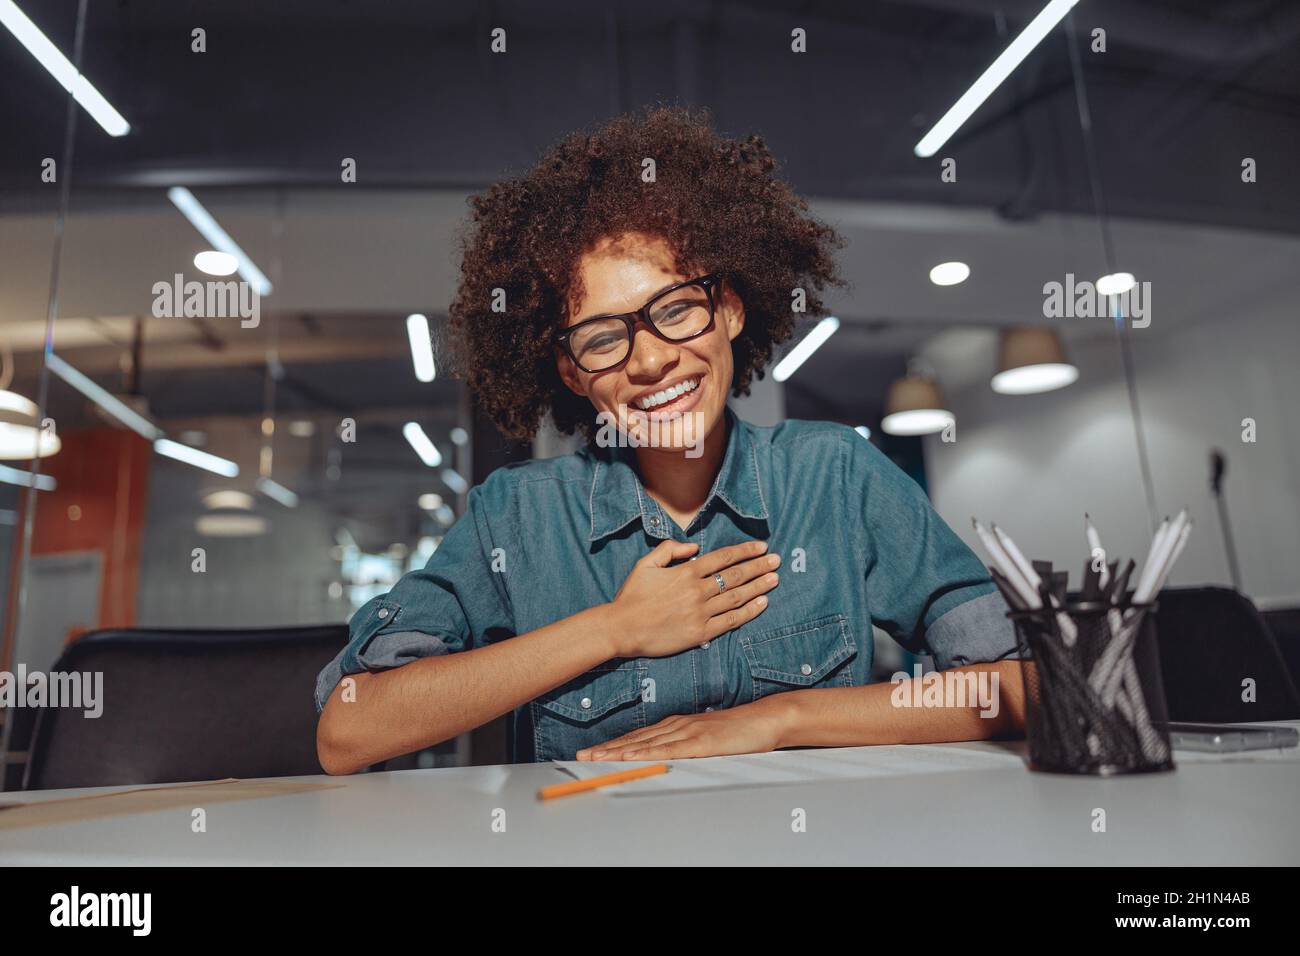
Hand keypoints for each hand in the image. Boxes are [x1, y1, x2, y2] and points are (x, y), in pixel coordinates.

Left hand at [575, 697, 793, 760]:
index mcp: (676, 724)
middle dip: (607, 748)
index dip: (613, 744)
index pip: (638, 736)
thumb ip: (684, 744)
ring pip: (645, 744)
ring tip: (596, 758)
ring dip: (618, 751)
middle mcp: (677, 725)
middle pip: (635, 739)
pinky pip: (667, 749)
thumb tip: (665, 755)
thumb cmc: (737, 731)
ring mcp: (687, 732)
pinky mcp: (700, 742)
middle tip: (582, 756)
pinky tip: (630, 756)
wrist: (764, 720)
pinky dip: (645, 753)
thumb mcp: (705, 738)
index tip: (592, 752)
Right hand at [605, 538, 779, 658]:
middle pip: (735, 575)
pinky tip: (762, 603)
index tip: (761, 547)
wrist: (621, 628)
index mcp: (685, 572)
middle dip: (758, 566)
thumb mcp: (645, 564)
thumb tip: (694, 548)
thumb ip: (669, 550)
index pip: (723, 558)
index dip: (745, 551)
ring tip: (775, 579)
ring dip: (759, 587)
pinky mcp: (700, 632)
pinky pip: (731, 620)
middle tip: (776, 561)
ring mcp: (700, 612)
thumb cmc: (632, 596)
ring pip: (737, 597)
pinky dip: (748, 611)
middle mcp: (697, 590)